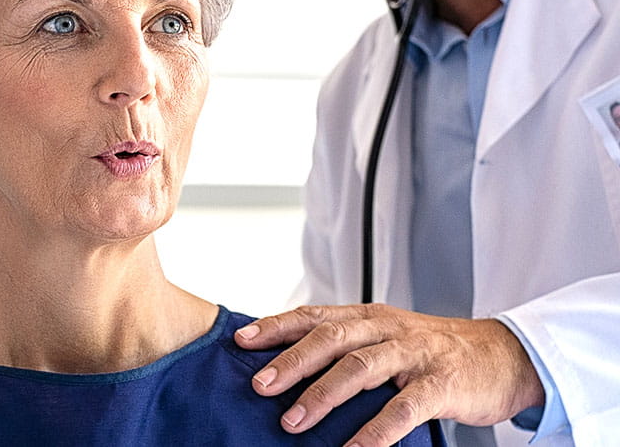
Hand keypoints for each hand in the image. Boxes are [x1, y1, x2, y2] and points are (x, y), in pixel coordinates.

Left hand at [234, 303, 544, 445]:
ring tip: (292, 421)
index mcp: (370, 316)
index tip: (241, 341)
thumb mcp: (387, 337)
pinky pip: (404, 409)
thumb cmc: (435, 351)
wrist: (505, 356)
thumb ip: (346, 345)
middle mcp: (388, 329)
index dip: (276, 326)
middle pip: (331, 338)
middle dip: (291, 363)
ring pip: (360, 368)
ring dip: (322, 396)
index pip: (314, 315)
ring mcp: (416, 355)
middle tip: (259, 386)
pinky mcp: (442, 385)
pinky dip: (375, 431)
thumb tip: (290, 365)